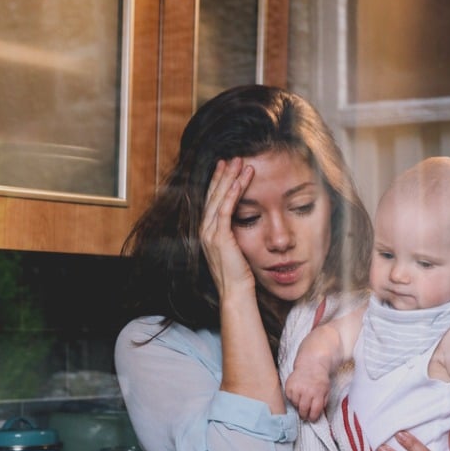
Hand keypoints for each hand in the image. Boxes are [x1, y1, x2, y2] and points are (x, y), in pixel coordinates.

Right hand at [198, 158, 255, 298]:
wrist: (236, 292)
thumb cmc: (240, 273)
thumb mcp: (236, 247)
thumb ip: (235, 232)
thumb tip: (245, 219)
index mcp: (207, 231)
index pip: (212, 200)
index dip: (219, 182)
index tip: (226, 167)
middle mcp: (205, 230)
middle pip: (213, 195)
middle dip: (223, 175)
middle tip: (233, 158)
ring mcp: (210, 233)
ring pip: (219, 198)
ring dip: (229, 179)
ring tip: (240, 163)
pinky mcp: (219, 237)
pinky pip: (225, 209)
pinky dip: (233, 193)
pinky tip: (240, 180)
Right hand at [283, 367, 329, 420]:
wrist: (311, 365)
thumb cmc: (320, 380)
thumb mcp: (326, 391)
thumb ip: (323, 402)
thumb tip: (318, 414)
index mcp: (318, 393)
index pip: (314, 411)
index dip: (313, 417)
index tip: (311, 419)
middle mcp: (307, 391)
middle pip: (303, 409)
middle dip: (304, 415)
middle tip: (304, 415)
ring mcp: (297, 388)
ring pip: (295, 404)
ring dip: (298, 405)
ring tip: (302, 401)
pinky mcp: (289, 386)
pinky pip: (289, 398)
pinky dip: (292, 398)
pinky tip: (297, 394)